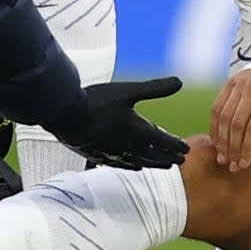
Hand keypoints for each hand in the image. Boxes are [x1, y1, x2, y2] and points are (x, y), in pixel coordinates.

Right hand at [45, 77, 189, 169]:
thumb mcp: (129, 91)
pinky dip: (133, 167)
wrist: (65, 116)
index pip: (164, 142)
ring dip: (154, 164)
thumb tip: (179, 81)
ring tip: (163, 167)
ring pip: (141, 162)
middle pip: (155, 155)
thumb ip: (155, 88)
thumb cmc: (97, 101)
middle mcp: (130, 146)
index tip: (186, 150)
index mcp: (140, 131)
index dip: (176, 146)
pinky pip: (122, 165)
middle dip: (168, 158)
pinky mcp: (100, 156)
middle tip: (180, 162)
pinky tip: (135, 167)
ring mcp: (115, 153)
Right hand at [210, 68, 250, 171]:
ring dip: (221, 139)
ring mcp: (238, 84)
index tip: (244, 163)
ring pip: (223, 116)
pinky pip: (217, 107)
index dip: (247, 148)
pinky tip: (217, 140)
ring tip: (223, 156)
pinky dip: (214, 125)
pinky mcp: (229, 83)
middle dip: (233, 148)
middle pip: (236, 124)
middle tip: (232, 164)